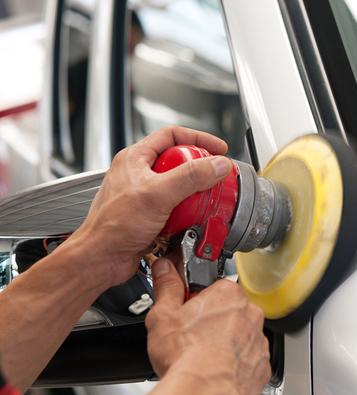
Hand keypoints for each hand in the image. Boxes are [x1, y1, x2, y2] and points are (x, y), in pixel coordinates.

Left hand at [76, 126, 231, 286]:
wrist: (101, 259)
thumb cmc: (112, 226)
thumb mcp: (157, 194)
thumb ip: (191, 177)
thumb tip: (217, 164)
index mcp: (135, 158)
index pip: (172, 135)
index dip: (198, 139)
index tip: (217, 149)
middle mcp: (139, 174)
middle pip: (179, 162)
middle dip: (199, 171)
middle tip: (212, 178)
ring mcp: (145, 195)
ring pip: (179, 187)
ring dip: (194, 195)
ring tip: (202, 201)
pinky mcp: (150, 215)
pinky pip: (176, 208)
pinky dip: (187, 213)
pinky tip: (189, 220)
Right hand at [146, 259, 270, 394]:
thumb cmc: (184, 357)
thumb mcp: (163, 316)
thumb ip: (166, 288)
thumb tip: (165, 270)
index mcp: (228, 295)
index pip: (215, 289)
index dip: (197, 303)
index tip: (187, 314)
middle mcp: (250, 315)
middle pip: (231, 313)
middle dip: (213, 323)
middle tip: (191, 339)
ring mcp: (259, 343)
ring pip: (242, 339)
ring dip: (226, 346)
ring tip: (202, 360)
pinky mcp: (262, 369)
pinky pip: (249, 364)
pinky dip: (236, 369)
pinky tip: (216, 375)